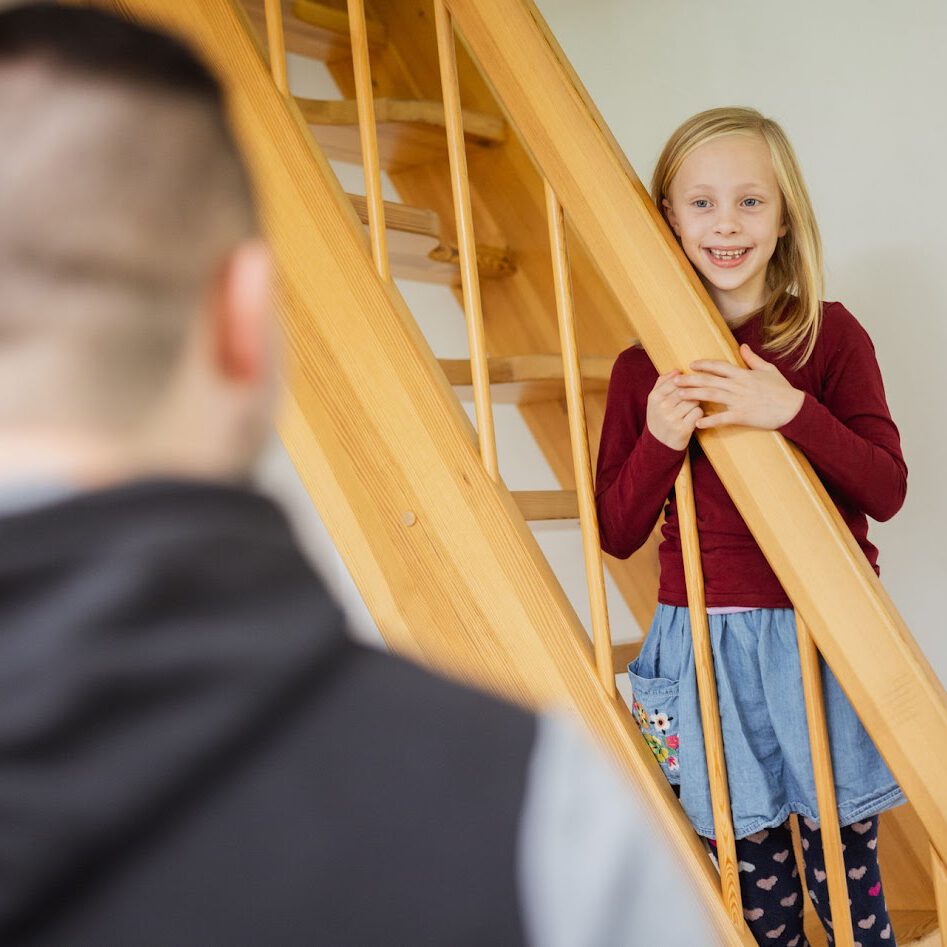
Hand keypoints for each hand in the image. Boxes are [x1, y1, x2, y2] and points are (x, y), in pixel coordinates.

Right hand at [646, 370, 703, 449]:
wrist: (659, 444)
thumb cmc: (659, 418)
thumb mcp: (654, 401)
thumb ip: (662, 383)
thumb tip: (677, 371)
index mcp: (654, 397)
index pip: (676, 381)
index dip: (685, 383)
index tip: (686, 389)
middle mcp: (662, 407)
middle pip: (687, 389)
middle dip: (692, 394)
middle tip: (689, 401)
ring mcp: (672, 418)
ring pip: (694, 400)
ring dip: (695, 404)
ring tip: (689, 410)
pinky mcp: (682, 429)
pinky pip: (698, 412)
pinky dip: (698, 415)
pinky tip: (692, 418)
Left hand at [672, 343, 804, 430]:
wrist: (794, 409)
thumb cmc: (782, 390)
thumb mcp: (768, 370)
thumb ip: (753, 359)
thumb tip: (742, 346)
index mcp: (744, 374)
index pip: (720, 366)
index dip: (704, 364)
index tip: (690, 364)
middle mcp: (739, 385)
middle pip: (710, 380)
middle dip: (691, 379)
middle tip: (675, 380)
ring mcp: (740, 400)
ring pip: (712, 395)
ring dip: (694, 395)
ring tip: (680, 395)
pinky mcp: (743, 416)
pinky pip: (723, 418)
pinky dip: (710, 420)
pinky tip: (697, 422)